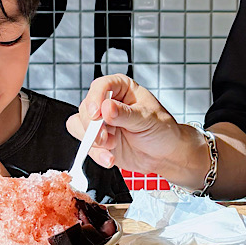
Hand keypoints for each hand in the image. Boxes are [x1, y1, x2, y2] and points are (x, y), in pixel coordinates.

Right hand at [66, 74, 194, 178]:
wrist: (165, 154)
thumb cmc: (162, 129)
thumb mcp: (147, 119)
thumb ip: (125, 114)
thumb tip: (106, 108)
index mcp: (122, 88)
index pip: (101, 86)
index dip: (95, 98)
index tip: (97, 114)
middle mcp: (108, 102)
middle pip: (86, 108)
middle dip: (92, 126)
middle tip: (105, 137)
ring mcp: (102, 122)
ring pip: (80, 125)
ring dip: (93, 140)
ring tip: (112, 146)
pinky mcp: (98, 140)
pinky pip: (85, 145)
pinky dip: (95, 154)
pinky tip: (109, 158)